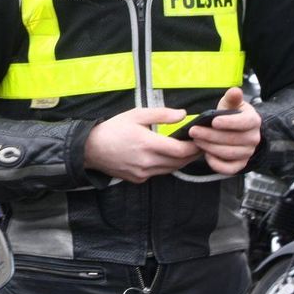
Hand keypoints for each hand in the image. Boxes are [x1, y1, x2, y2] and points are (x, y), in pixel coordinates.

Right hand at [85, 107, 202, 182]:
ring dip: (181, 161)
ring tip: (188, 151)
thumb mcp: (137, 114)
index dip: (194, 147)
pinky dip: (166, 166)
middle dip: (192, 154)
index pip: (180, 151)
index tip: (201, 140)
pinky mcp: (138, 179)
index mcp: (147, 143)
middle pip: (179, 162)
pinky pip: (159, 173)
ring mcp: (143, 173)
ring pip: (171, 170)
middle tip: (201, 145)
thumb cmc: (114, 128)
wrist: (91, 148)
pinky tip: (167, 157)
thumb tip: (183, 115)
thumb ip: (161, 114)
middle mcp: (147, 162)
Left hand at [184, 87, 261, 174]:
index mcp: (253, 121)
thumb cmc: (231, 115)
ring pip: (228, 153)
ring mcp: (248, 153)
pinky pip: (229, 169)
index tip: (213, 121)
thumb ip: (232, 98)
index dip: (229, 122)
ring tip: (196, 140)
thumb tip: (235, 90)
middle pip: (232, 140)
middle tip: (193, 131)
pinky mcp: (240, 164)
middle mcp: (254, 139)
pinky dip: (217, 164)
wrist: (237, 131)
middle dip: (210, 135)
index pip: (244, 122)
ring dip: (210, 147)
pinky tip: (206, 155)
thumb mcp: (231, 104)